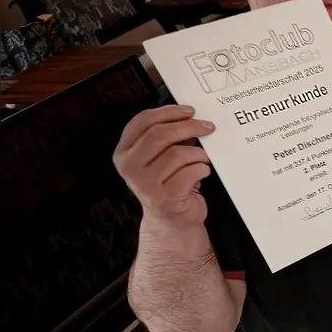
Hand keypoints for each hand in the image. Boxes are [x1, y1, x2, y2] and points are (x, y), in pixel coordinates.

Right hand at [112, 104, 214, 227]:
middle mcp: (130, 167)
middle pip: (160, 135)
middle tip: (207, 126)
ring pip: (178, 154)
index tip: (189, 110)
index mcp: (124, 152)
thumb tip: (190, 117)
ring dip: (198, 153)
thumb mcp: (161, 158)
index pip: (142, 122)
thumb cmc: (169, 184)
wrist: (172, 221)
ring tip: (204, 157)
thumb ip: (168, 137)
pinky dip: (202, 169)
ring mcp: (145, 184)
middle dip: (188, 127)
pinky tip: (202, 172)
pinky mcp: (164, 198)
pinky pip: (190, 172)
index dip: (168, 112)